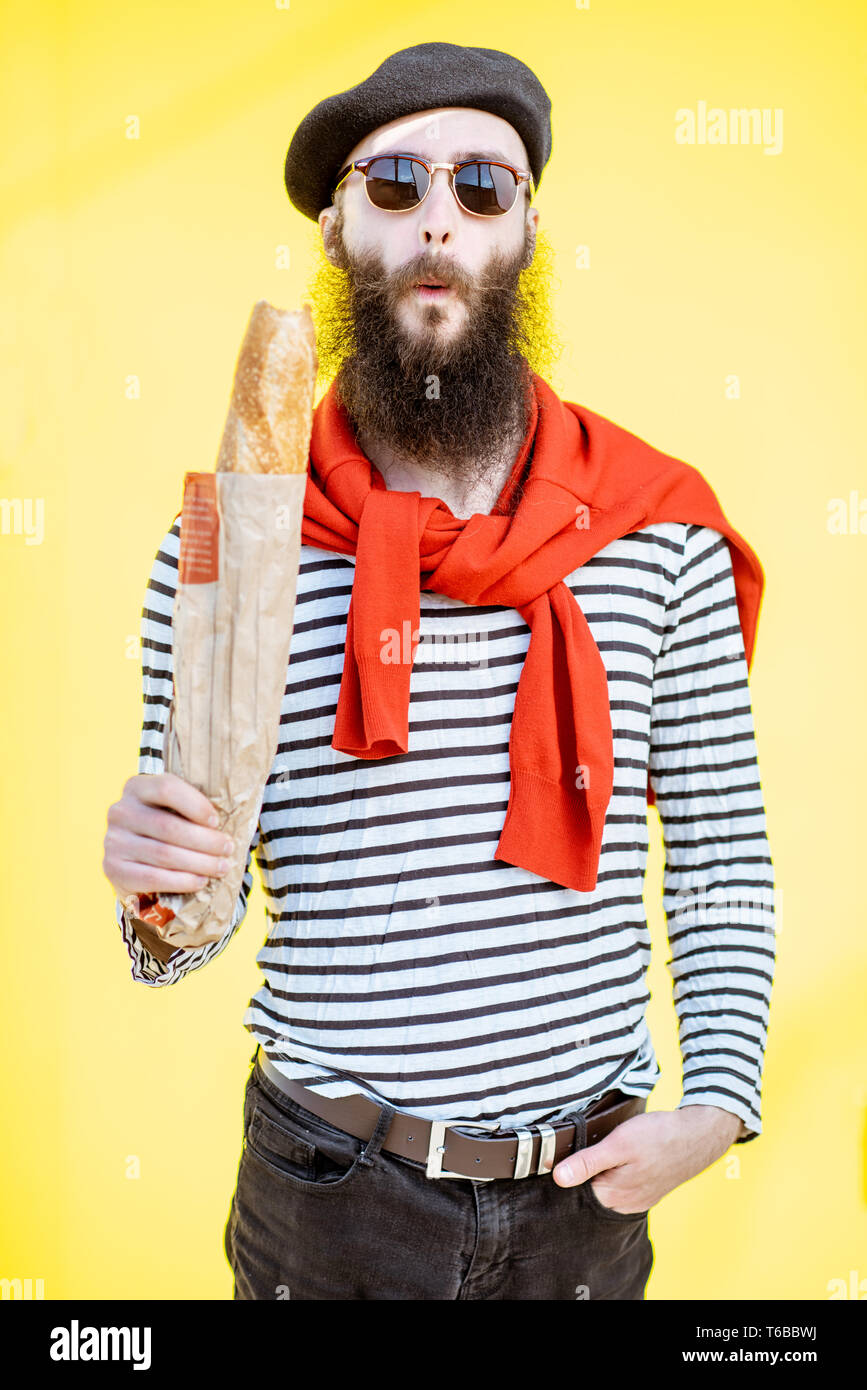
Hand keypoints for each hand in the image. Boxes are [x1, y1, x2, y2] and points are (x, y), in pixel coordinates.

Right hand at [103, 772, 232, 904]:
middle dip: (205, 840)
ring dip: (199, 863)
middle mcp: (120, 811)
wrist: (134, 861)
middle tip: (228, 849)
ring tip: (221, 867)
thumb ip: (191, 807)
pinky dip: (182, 881)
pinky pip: (153, 877)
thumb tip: (229, 820)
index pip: (166, 788)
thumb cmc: (165, 829)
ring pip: (164, 854)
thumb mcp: (173, 809)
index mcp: (136, 787)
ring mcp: (113, 841)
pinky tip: (200, 881)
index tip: (217, 821)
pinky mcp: (114, 869)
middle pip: (169, 826)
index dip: (196, 805)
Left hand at [551, 1104, 743, 1212]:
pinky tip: (626, 1155)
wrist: (699, 1135)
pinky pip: (622, 1185)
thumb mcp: (618, 1144)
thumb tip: (558, 1178)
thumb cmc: (660, 1137)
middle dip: (588, 1168)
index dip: (570, 1167)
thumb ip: (587, 1162)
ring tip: (613, 1148)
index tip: (571, 1149)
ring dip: (604, 1169)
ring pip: (607, 1186)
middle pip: (590, 1188)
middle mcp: (624, 1205)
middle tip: (596, 1144)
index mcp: (612, 1197)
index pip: (575, 1189)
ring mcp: (637, 1200)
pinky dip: (618, 1170)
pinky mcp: (646, 1191)